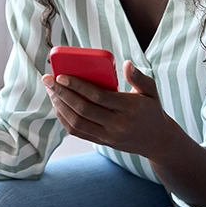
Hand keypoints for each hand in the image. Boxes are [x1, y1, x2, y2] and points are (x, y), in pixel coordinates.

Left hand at [42, 60, 175, 157]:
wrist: (158, 140)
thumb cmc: (151, 109)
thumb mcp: (151, 91)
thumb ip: (139, 77)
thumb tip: (125, 64)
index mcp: (130, 108)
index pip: (99, 97)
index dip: (78, 86)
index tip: (61, 75)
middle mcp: (118, 125)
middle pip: (83, 110)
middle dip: (62, 94)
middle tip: (48, 80)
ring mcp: (109, 136)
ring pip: (77, 123)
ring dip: (60, 106)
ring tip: (50, 90)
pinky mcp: (102, 142)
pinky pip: (77, 132)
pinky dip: (64, 119)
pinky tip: (58, 104)